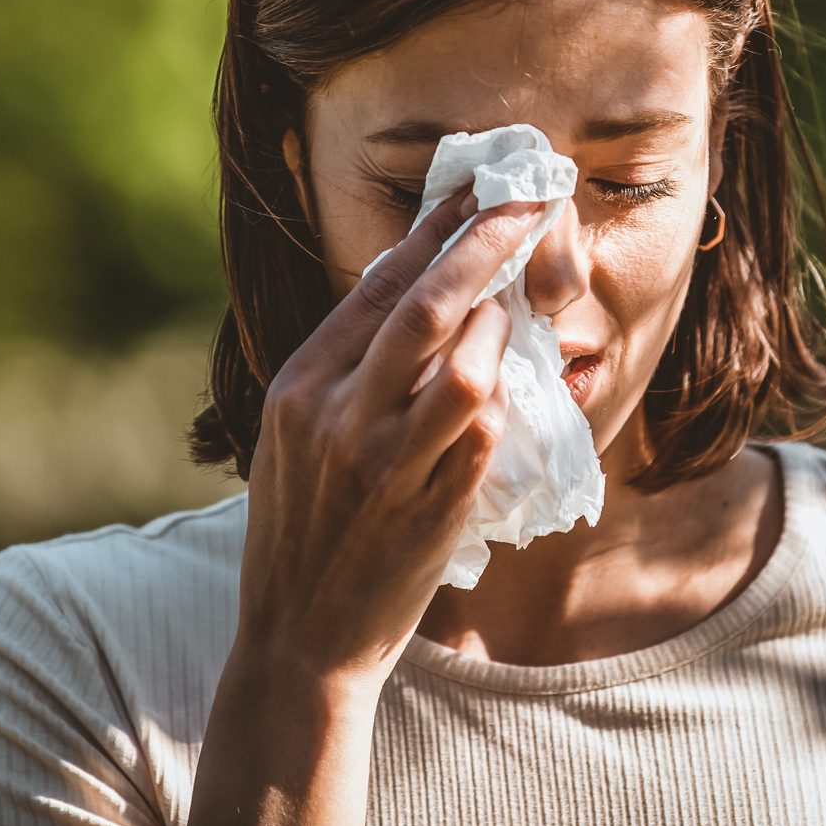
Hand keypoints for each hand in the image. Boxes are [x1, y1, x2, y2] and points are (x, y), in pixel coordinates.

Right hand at [233, 185, 539, 689]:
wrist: (299, 638)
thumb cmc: (304, 526)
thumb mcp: (296, 434)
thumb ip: (345, 366)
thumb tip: (412, 286)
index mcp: (300, 386)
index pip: (376, 284)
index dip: (434, 229)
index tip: (476, 188)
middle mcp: (337, 415)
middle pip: (427, 305)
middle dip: (487, 242)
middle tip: (530, 200)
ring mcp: (386, 462)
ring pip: (465, 364)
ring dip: (502, 323)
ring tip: (518, 304)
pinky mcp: (430, 505)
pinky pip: (484, 430)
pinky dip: (505, 394)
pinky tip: (514, 377)